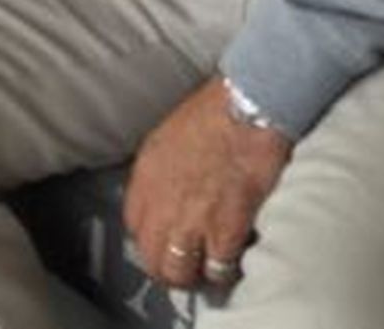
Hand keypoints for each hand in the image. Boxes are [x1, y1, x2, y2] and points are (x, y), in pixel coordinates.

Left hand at [124, 77, 291, 298]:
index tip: (165, 242)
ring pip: (180, 272)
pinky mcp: (225, 229)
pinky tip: (232, 263)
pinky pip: (218, 268)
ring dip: (194, 276)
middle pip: (152, 257)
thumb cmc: (215, 111)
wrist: (248, 106)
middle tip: (186, 269)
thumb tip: (169, 194)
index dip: (151, 239)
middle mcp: (161, 202)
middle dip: (168, 268)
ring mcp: (191, 219)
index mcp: (146, 175)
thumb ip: (162, 171)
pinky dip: (224, 271)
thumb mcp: (169, 136)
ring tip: (208, 273)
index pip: (134, 226)